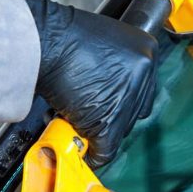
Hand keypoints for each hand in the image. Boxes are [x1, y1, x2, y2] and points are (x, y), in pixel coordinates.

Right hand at [23, 0, 156, 167]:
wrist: (45, 41)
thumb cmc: (64, 38)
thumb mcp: (104, 41)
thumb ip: (116, 65)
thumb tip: (110, 87)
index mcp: (147, 51)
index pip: (144, 88)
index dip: (123, 99)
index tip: (111, 103)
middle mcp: (144, 72)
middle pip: (134, 111)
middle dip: (112, 115)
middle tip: (91, 113)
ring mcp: (129, 97)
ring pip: (120, 130)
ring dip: (99, 130)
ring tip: (79, 121)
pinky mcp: (111, 119)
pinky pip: (106, 148)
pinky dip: (93, 153)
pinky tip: (83, 150)